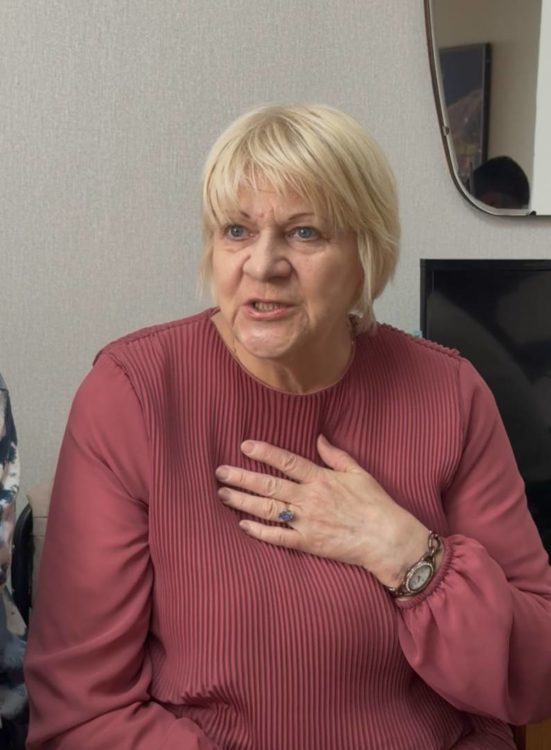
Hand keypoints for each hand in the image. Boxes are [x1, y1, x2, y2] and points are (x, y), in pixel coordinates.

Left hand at [215, 435, 432, 587]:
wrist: (387, 539)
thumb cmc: (376, 504)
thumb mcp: (358, 473)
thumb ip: (336, 455)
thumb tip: (319, 438)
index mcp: (321, 479)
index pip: (287, 462)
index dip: (265, 453)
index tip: (244, 446)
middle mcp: (309, 498)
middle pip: (269, 484)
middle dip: (242, 477)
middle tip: (220, 472)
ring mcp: (306, 521)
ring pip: (267, 509)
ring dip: (243, 501)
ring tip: (223, 494)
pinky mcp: (308, 542)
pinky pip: (278, 537)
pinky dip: (259, 531)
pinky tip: (242, 525)